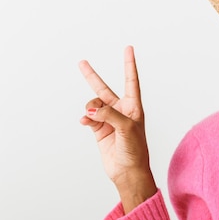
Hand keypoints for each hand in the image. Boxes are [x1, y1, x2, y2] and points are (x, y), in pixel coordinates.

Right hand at [79, 46, 156, 212]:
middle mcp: (121, 110)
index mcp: (134, 107)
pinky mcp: (99, 129)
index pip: (131, 81)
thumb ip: (110, 115)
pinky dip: (85, 118)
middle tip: (81, 62)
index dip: (129, 64)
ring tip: (91, 118)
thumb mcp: (127, 129)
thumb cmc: (135, 150)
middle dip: (92, 76)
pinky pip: (88, 118)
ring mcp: (109, 120)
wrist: (128, 171)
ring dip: (90, 109)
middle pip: (105, 89)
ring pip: (93, 105)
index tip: (128, 48)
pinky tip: (85, 122)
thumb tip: (91, 109)